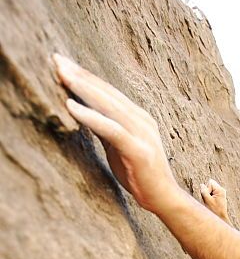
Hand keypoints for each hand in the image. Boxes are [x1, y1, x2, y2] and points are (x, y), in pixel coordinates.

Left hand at [52, 54, 176, 215]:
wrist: (163, 199)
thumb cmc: (139, 175)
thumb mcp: (118, 147)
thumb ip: (105, 128)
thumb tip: (82, 111)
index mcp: (138, 117)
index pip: (108, 91)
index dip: (85, 76)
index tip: (62, 63)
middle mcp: (142, 119)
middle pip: (107, 92)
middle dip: (81, 75)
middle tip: (56, 59)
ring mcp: (142, 134)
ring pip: (109, 105)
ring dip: (83, 89)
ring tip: (61, 76)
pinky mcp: (138, 150)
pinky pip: (111, 129)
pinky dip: (90, 116)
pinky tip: (70, 106)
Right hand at [200, 178, 228, 222]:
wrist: (220, 219)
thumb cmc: (215, 211)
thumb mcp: (207, 200)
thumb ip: (204, 191)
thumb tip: (202, 185)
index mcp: (220, 190)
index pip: (210, 182)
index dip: (207, 189)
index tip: (209, 197)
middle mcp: (222, 190)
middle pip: (210, 185)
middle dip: (207, 191)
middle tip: (209, 200)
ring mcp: (221, 194)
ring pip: (210, 190)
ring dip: (208, 196)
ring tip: (211, 203)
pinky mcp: (219, 197)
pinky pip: (212, 194)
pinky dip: (210, 198)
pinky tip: (212, 204)